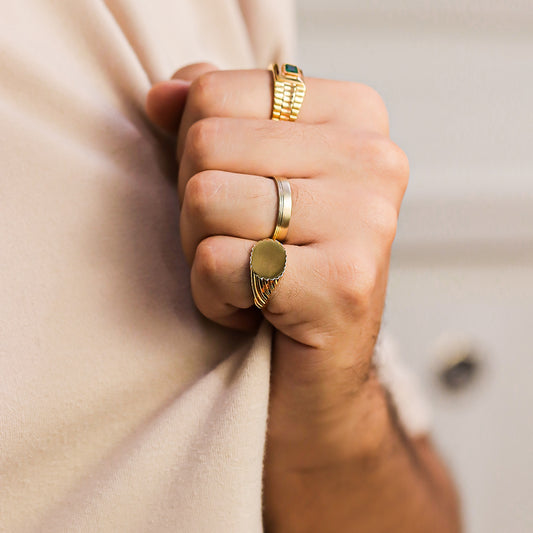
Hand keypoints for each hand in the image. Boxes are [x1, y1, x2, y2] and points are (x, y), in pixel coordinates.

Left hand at [146, 63, 408, 465]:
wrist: (317, 367)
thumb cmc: (279, 263)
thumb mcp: (246, 174)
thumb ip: (209, 120)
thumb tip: (161, 94)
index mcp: (355, 116)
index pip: (214, 92)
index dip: (196, 154)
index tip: (240, 195)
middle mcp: (373, 158)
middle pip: (205, 144)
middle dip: (198, 208)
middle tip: (242, 245)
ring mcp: (367, 220)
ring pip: (205, 201)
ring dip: (202, 253)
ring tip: (249, 274)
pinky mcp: (343, 284)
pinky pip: (216, 264)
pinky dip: (214, 298)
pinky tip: (255, 310)